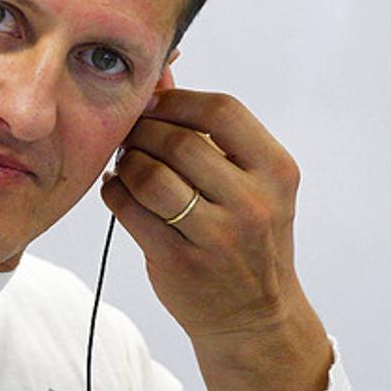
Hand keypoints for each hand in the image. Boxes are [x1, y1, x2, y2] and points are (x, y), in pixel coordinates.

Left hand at [100, 89, 331, 390]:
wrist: (257, 314)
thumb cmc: (248, 236)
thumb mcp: (252, 181)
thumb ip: (210, 131)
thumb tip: (162, 76)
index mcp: (276, 171)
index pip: (222, 110)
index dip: (179, 101)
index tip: (157, 105)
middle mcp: (253, 203)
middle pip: (179, 141)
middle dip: (145, 131)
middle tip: (133, 135)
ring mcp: (218, 237)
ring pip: (150, 175)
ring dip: (127, 161)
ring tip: (127, 163)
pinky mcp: (181, 263)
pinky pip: (130, 211)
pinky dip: (115, 191)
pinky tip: (119, 189)